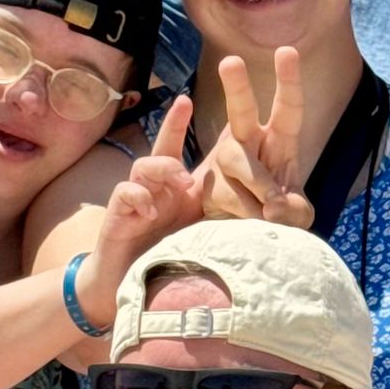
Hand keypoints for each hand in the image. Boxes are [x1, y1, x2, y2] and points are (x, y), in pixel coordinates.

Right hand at [72, 98, 203, 329]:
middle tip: (184, 103)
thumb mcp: (200, 235)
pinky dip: (139, 197)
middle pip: (163, 149)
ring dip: (163, 167)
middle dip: (172, 124)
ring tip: (182, 178)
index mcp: (178, 192)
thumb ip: (226, 221)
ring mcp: (136, 200)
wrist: (126, 288)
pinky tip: (152, 209)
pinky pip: (125, 193)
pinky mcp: (118, 217)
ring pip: (144, 166)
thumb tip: (271, 212)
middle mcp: (156, 190)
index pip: (188, 155)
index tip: (204, 100)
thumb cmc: (166, 262)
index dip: (193, 129)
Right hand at [195, 49, 313, 227]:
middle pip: (241, 111)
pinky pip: (224, 192)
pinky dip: (243, 211)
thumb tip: (273, 207)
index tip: (287, 51)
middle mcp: (249, 143)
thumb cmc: (277, 217)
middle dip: (237, 87)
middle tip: (230, 62)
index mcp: (279, 141)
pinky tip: (250, 224)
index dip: (288, 82)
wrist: (242, 238)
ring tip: (271, 209)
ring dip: (257, 182)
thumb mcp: (296, 217)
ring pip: (236, 159)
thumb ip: (294, 213)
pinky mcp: (207, 185)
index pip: (288, 109)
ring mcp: (225, 163)